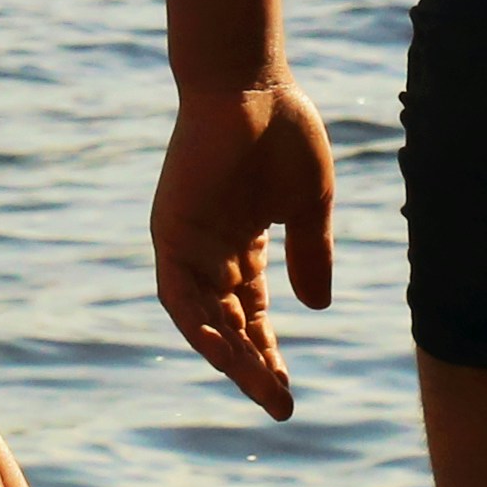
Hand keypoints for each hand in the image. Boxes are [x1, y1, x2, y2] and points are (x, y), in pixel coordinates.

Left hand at [149, 76, 337, 417]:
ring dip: (227, 354)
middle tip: (279, 404)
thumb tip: (316, 308)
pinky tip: (223, 351)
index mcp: (243, 242)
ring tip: (257, 386)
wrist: (250, 83)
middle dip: (253, 366)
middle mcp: (211, 249)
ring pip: (202, 317)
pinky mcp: (170, 231)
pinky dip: (197, 323)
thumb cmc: (283, 131)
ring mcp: (189, 242)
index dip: (269, 353)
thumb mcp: (308, 204)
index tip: (289, 393)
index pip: (251, 313)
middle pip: (228, 324)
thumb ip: (312, 254)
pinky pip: (178, 292)